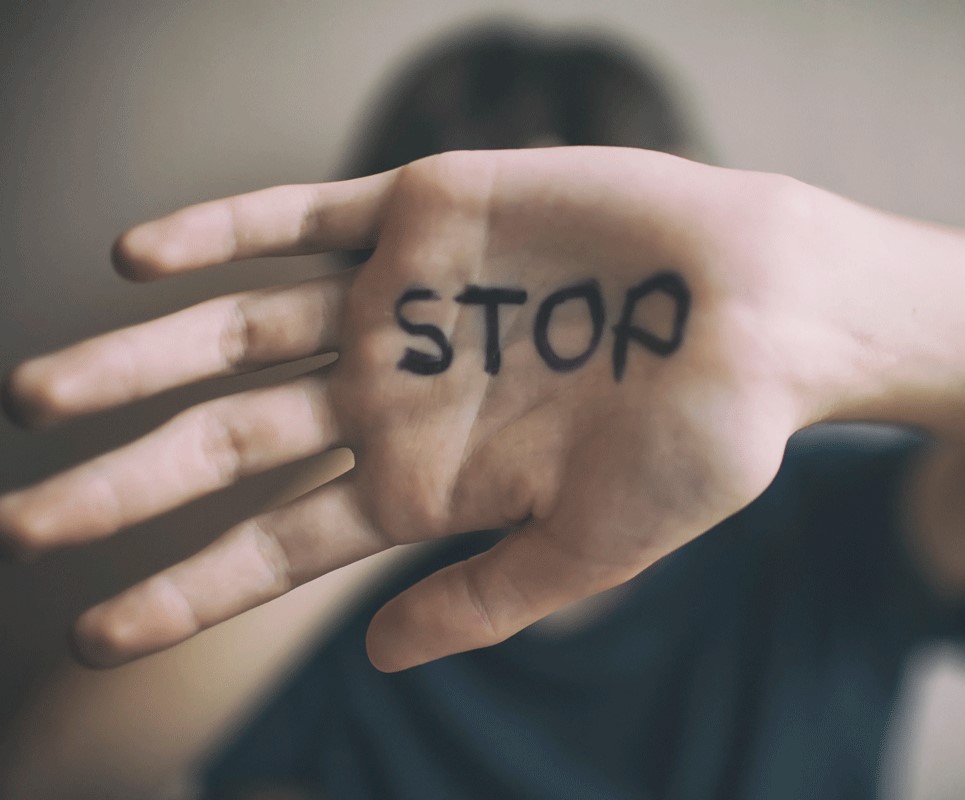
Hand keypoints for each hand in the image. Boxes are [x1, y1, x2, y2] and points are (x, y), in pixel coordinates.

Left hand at [1, 147, 819, 670]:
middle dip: (126, 482)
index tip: (93, 636)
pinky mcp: (425, 214)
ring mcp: (402, 303)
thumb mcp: (592, 549)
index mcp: (426, 481)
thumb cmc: (700, 442)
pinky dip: (220, 232)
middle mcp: (395, 391)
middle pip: (232, 442)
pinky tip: (138, 260)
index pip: (277, 545)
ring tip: (36, 398)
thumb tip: (371, 664)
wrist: (769, 314)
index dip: (186, 590)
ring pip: (239, 330)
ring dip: (138, 359)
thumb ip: (480, 602)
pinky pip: (299, 218)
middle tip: (22, 525)